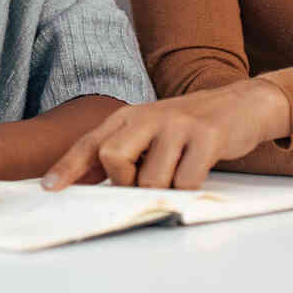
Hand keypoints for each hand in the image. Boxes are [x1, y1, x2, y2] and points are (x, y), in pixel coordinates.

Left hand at [41, 81, 291, 190]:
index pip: (90, 143)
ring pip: (151, 179)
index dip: (68, 167)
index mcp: (129, 116)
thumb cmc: (189, 127)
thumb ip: (121, 152)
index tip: (51, 188)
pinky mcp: (206, 136)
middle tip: (145, 181)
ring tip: (179, 171)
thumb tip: (85, 180)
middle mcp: (149, 116)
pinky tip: (198, 171)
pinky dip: (189, 188)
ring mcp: (177, 124)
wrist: (242, 104)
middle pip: (112, 159)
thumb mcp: (150, 132)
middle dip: (125, 182)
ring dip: (164, 189)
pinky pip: (185, 182)